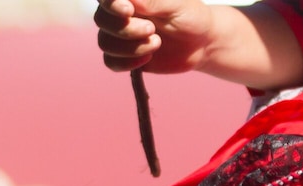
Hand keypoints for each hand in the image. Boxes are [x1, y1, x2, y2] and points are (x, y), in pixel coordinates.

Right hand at [95, 0, 215, 72]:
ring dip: (131, 47)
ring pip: (105, 42)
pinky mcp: (124, 56)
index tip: (129, 10)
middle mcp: (119, 12)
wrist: (200, 43)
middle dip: (127, 29)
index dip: (111, 4)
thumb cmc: (190, 16)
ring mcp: (120, 34)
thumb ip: (151, 0)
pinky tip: (148, 58)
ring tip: (157, 43)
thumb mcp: (176, 4)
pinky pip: (110, 62)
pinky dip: (127, 62)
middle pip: (101, 20)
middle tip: (152, 30)